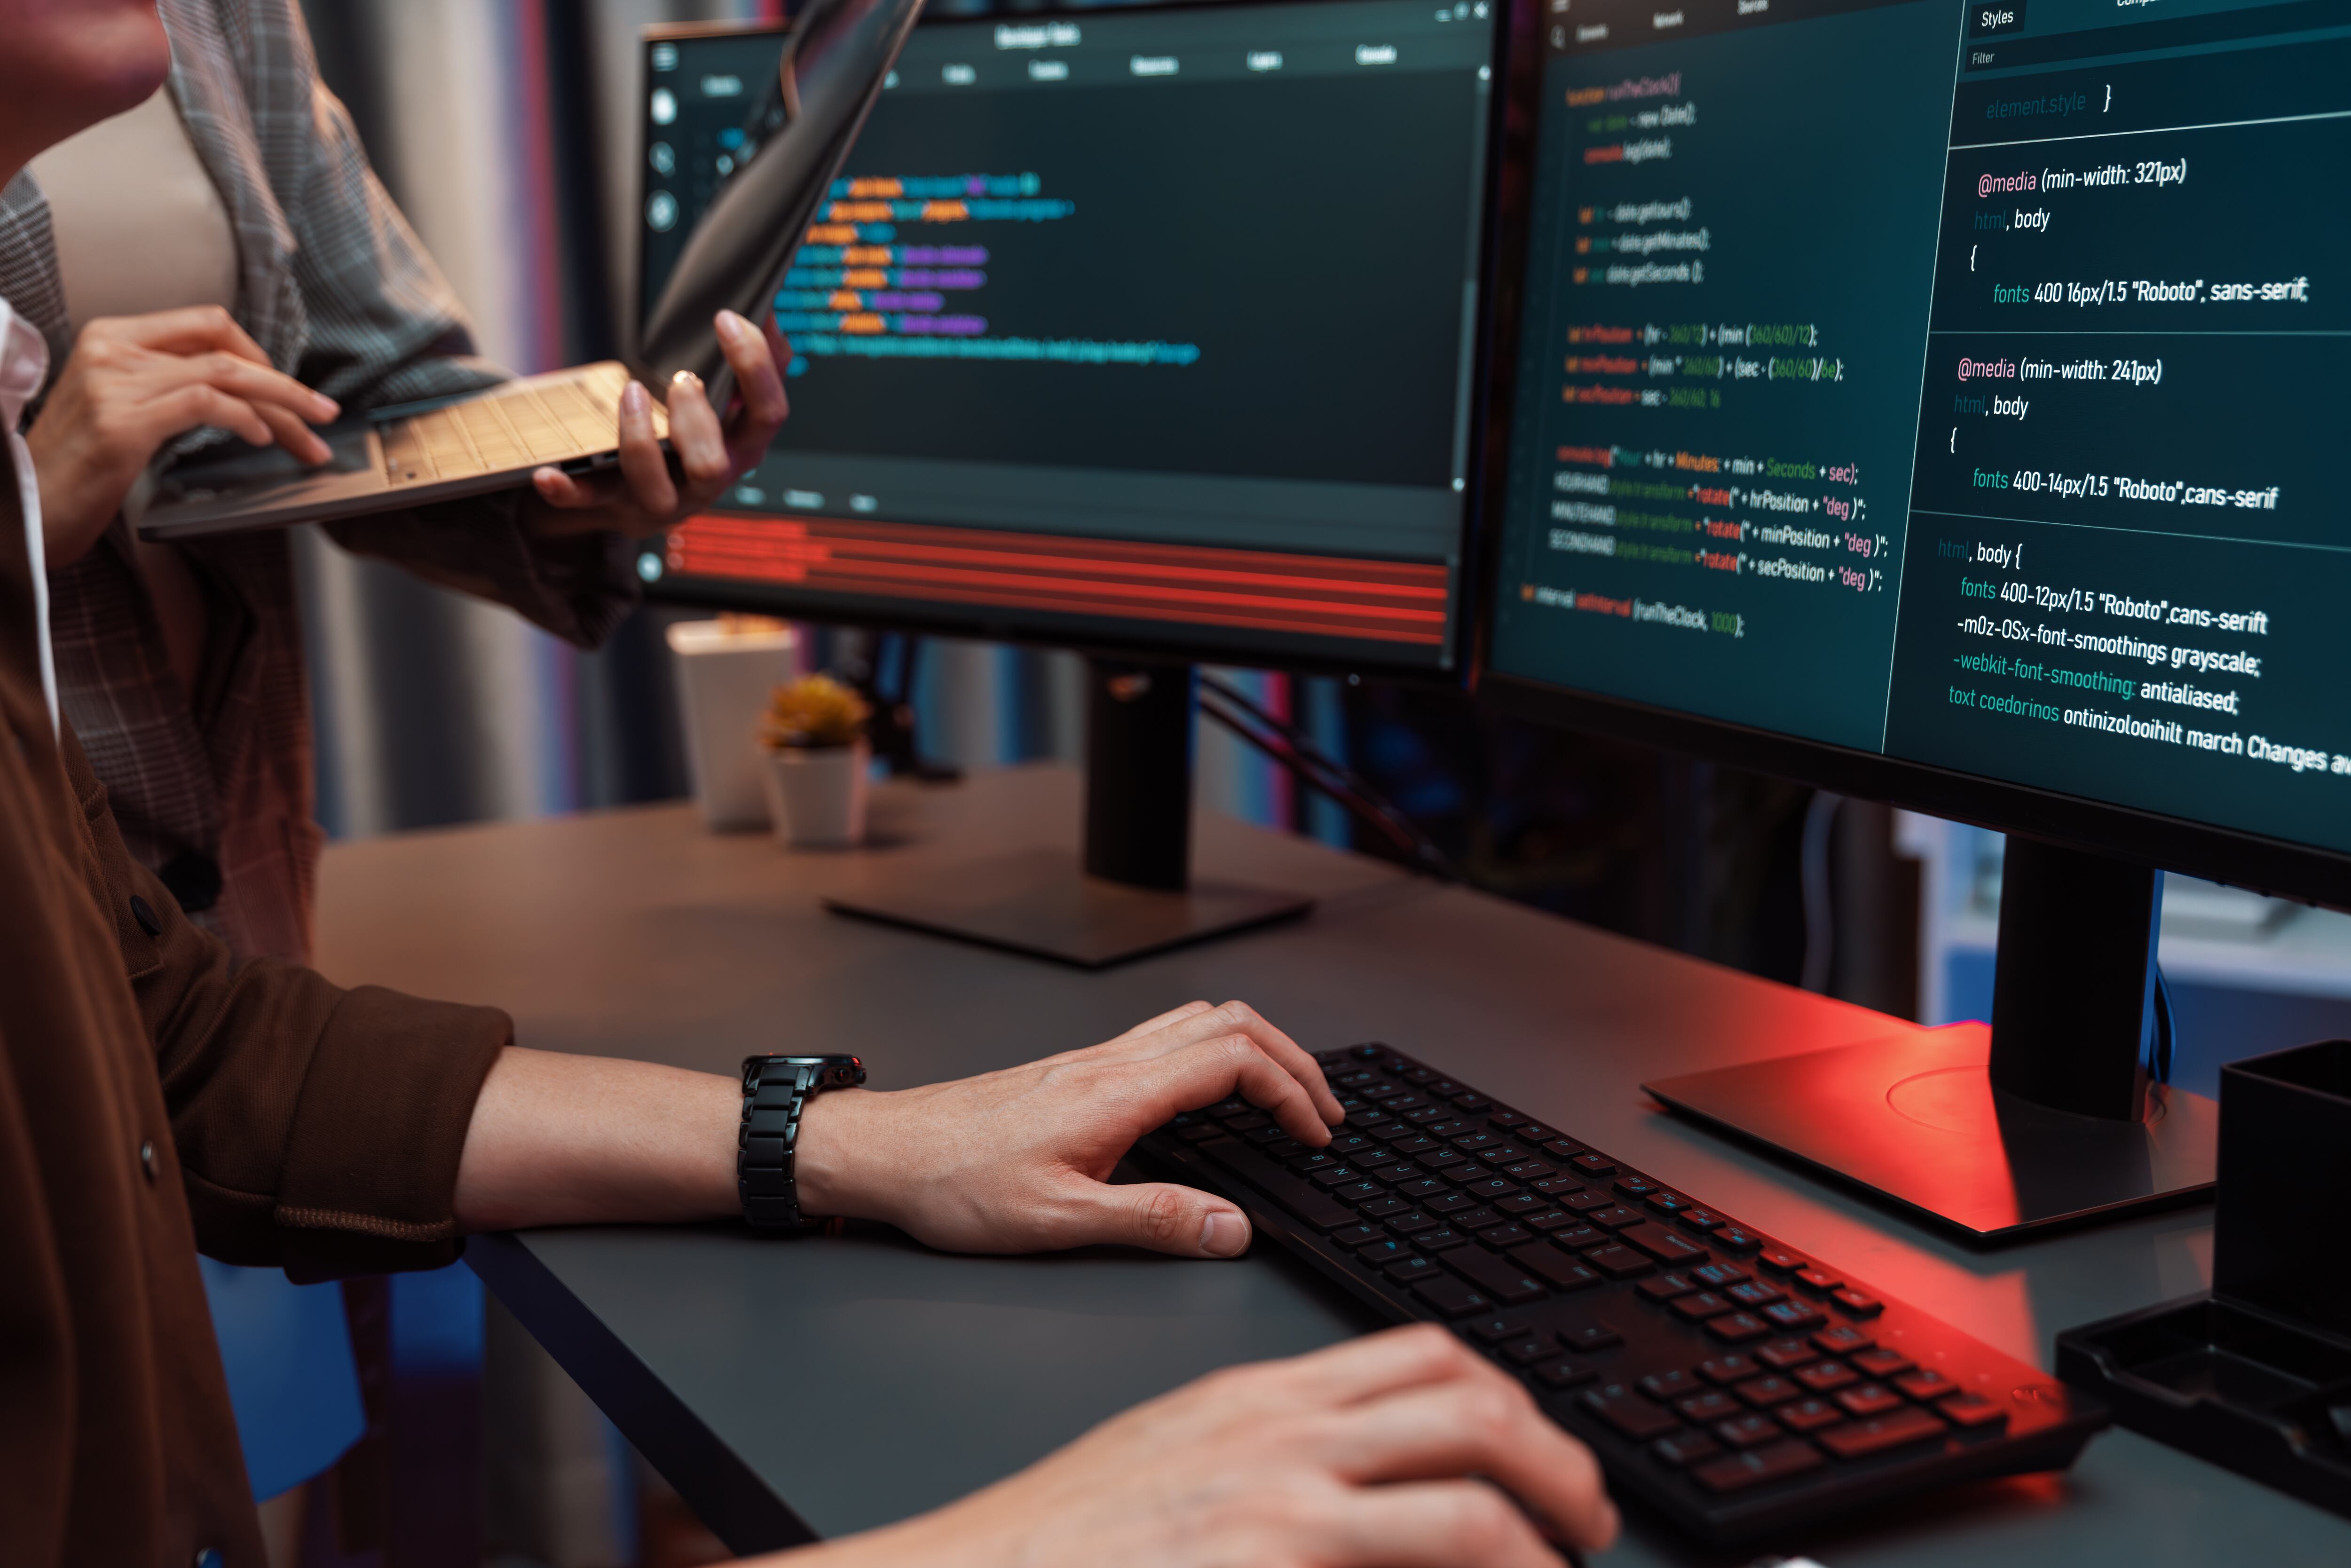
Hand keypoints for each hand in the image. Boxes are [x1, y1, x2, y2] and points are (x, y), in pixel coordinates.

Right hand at [27, 306, 339, 566]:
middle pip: (225, 348)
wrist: (23, 510)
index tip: (288, 388)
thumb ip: (165, 386)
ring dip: (281, 408)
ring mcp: (114, 383)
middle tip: (324, 412)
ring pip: (226, 375)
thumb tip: (235, 391)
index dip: (258, 352)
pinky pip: (206, 404)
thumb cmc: (75, 468)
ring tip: (311, 438)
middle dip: (285, 384)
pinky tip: (264, 440)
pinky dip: (246, 420)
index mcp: (110, 337)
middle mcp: (111, 349)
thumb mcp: (120, 410)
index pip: (205, 322)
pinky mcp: (122, 422)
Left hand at [520, 308, 788, 539]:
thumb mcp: (726, 405)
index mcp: (742, 447)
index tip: (725, 319)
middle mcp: (708, 480)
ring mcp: (662, 499)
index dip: (754, 366)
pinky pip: (589, 502)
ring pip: (656, 486)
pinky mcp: (616, 506)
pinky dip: (567, 489)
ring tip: (631, 392)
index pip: (768, 413)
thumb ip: (752, 362)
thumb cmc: (688, 437)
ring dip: (639, 438)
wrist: (641, 494)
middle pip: (714, 464)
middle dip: (696, 418)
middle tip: (682, 378)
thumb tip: (764, 310)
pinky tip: (548, 473)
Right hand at [785, 1325, 1618, 1567]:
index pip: (1418, 1357)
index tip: (1537, 1446)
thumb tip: (1353, 1492)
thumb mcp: (1176, 1466)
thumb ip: (1266, 1461)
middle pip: (1466, 1403)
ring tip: (1570, 1558)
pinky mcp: (1274, 1557)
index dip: (1504, 1395)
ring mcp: (1280, 1498)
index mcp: (1257, 1398)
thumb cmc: (1066, 1540)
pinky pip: (1429, 1552)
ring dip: (1546, 1524)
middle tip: (1584, 1512)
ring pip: (1470, 1487)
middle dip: (1554, 1455)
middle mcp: (1280, 1432)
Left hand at [795, 1000, 1344, 1258]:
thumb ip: (1152, 1222)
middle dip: (1294, 1060)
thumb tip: (1232, 1228)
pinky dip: (1216, 1052)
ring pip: (1199, 1020)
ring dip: (1257, 1049)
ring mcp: (1092, 1060)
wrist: (883, 1154)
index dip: (1293, 1091)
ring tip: (1287, 1095)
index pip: (1236, 1060)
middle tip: (1325, 1110)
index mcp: (1117, 1093)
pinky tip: (1214, 1093)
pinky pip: (1166, 1037)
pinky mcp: (1076, 1071)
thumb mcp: (1056, 1223)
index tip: (1316, 1136)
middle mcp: (1109, 1062)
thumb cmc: (953, 1185)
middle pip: (1231, 1022)